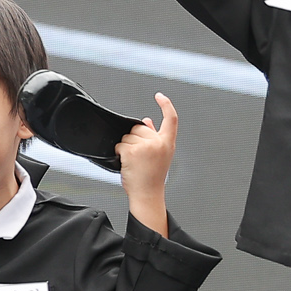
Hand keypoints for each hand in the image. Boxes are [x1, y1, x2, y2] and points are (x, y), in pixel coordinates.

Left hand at [115, 93, 176, 233]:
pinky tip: (127, 163)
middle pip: (139, 127)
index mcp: (168, 143)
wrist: (147, 194)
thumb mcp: (160, 155)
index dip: (166, 105)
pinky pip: (120, 144)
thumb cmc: (152, 177)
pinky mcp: (132, 151)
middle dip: (135, 139)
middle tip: (140, 157)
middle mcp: (159, 143)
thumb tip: (147, 120)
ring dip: (126, 146)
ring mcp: (146, 146)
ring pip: (127, 136)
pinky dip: (119, 153)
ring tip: (135, 161)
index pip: (171, 119)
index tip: (160, 96)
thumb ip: (154, 136)